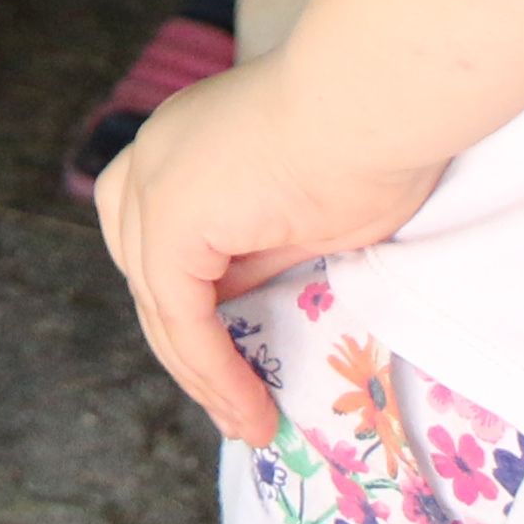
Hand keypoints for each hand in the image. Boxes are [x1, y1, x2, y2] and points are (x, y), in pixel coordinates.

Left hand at [93, 52, 445, 447]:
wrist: (378, 99)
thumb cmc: (371, 138)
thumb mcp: (303, 211)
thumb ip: (259, 249)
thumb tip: (245, 301)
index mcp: (185, 143)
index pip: (158, 239)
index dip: (187, 306)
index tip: (233, 363)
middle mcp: (156, 154)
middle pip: (145, 273)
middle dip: (184, 345)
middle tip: (233, 404)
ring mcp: (155, 181)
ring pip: (159, 304)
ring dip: (203, 375)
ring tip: (249, 424)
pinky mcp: (169, 217)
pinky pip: (180, 315)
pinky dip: (212, 368)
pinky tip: (250, 408)